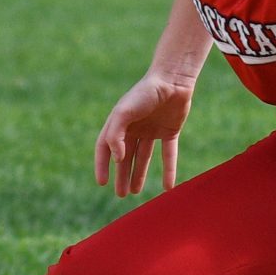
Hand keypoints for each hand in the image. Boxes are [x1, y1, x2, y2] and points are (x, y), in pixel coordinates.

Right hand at [94, 73, 193, 195]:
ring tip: (135, 192)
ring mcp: (151, 130)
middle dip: (121, 175)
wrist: (173, 80)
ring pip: (143, 157)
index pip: (105, 148)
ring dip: (139, 174)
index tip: (102, 182)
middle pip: (125, 156)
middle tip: (121, 194)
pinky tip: (168, 187)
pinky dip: (169, 169)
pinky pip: (168, 154)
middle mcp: (134, 128)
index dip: (102, 165)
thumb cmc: (145, 93)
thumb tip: (118, 159)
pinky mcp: (169, 131)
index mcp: (119, 122)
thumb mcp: (124, 112)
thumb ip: (116, 135)